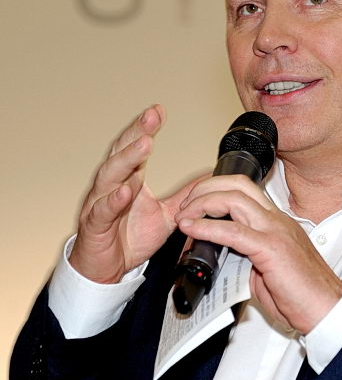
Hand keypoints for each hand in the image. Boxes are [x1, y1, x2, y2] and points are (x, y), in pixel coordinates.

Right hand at [70, 105, 201, 282]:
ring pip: (110, 176)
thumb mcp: (165, 215)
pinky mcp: (95, 226)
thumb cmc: (128, 238)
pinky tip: (124, 191)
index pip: (135, 148)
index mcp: (129, 180)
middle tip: (151, 118)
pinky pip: (102, 210)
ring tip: (144, 145)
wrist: (108, 269)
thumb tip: (207, 180)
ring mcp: (100, 204)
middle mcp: (112, 186)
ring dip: (127, 160)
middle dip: (136, 133)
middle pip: (121, 154)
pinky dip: (113, 200)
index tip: (158, 111)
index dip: (145, 128)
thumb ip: (185, 197)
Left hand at [175, 174, 341, 332]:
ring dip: (202, 203)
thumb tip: (223, 256)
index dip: (216, 190)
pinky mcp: (271, 249)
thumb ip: (247, 256)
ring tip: (184, 215)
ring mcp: (275, 232)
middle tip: (185, 205)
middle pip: (237, 184)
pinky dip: (207, 228)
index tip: (195, 204)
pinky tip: (191, 230)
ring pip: (234, 199)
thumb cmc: (302, 295)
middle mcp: (276, 220)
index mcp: (277, 222)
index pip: (244, 190)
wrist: (327, 310)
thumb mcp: (268, 268)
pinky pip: (233, 232)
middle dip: (205, 188)